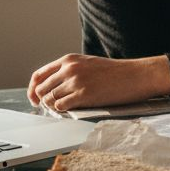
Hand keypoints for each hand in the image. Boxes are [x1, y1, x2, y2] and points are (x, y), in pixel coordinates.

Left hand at [27, 54, 169, 111]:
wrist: (137, 75)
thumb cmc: (117, 72)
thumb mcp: (89, 64)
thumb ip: (70, 71)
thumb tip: (54, 87)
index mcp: (69, 60)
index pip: (39, 75)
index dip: (33, 89)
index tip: (35, 97)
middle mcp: (69, 69)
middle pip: (41, 89)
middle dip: (41, 100)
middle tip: (48, 107)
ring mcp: (76, 82)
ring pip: (50, 99)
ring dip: (53, 106)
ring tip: (61, 108)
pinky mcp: (84, 95)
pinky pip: (61, 106)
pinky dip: (61, 110)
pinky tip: (68, 110)